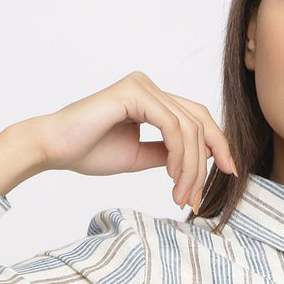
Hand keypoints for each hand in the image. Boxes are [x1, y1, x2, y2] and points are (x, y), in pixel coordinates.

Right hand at [36, 71, 236, 210]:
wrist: (54, 149)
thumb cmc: (88, 151)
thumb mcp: (139, 156)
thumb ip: (167, 154)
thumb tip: (198, 161)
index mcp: (152, 99)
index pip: (196, 119)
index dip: (217, 145)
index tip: (229, 173)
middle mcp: (150, 87)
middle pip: (199, 121)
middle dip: (208, 161)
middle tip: (197, 197)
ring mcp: (143, 86)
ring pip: (188, 127)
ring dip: (191, 167)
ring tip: (181, 195)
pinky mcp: (134, 92)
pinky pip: (171, 125)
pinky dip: (179, 154)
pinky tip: (172, 176)